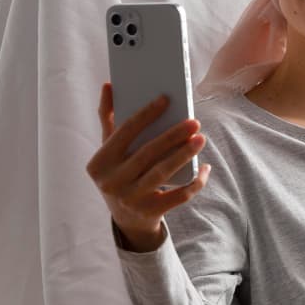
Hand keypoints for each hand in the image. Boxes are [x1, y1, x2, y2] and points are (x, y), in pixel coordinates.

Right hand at [86, 82, 210, 249]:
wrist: (126, 218)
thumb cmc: (120, 172)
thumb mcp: (109, 150)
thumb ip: (109, 118)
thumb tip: (109, 85)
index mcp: (99, 162)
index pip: (124, 132)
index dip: (146, 114)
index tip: (167, 99)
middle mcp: (111, 182)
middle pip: (147, 153)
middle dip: (173, 136)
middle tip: (194, 122)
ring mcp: (130, 199)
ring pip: (162, 173)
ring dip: (184, 155)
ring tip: (201, 139)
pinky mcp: (150, 212)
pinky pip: (178, 196)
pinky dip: (195, 182)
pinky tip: (205, 168)